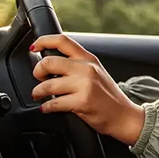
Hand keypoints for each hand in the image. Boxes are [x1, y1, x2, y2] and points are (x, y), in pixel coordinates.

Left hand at [30, 34, 145, 145]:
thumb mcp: (96, 73)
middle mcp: (87, 69)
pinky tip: (48, 108)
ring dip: (38, 92)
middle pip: (49, 62)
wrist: (124, 116)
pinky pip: (53, 103)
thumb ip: (77, 65)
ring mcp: (85, 85)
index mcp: (89, 59)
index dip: (43, 41)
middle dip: (37, 72)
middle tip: (39, 79)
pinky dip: (46, 107)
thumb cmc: (108, 97)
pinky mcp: (82, 101)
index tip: (34, 47)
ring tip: (40, 96)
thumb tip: (50, 64)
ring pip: (47, 85)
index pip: (62, 41)